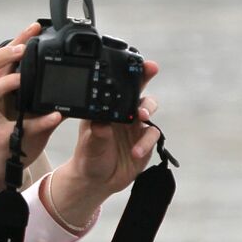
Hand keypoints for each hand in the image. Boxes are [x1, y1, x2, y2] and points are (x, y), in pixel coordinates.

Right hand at [0, 22, 63, 205]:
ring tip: (23, 74)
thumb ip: (42, 107)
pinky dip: (38, 121)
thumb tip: (68, 94)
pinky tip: (54, 117)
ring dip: (7, 79)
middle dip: (4, 52)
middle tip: (25, 45)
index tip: (34, 28)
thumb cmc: (7, 148)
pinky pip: (17, 127)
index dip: (15, 42)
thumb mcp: (27, 123)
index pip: (1, 61)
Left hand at [47, 61, 161, 228]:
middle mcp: (122, 113)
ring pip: (148, 109)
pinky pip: (152, 135)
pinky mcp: (145, 141)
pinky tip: (136, 152)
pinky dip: (145, 142)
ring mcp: (135, 126)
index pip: (116, 86)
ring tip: (142, 117)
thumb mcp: (89, 145)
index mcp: (104, 108)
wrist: (97, 180)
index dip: (128, 71)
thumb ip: (97, 134)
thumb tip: (103, 124)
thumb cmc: (88, 156)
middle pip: (137, 90)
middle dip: (145, 77)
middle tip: (150, 69)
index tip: (137, 61)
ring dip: (147, 109)